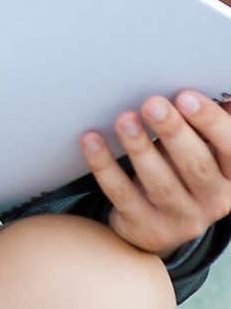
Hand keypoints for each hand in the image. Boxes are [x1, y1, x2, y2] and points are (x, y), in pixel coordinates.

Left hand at [79, 91, 230, 257]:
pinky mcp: (146, 228)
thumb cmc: (181, 169)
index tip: (185, 96)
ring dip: (140, 148)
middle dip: (173, 132)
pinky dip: (105, 166)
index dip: (210, 121)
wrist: (158, 223)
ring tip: (124, 120)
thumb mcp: (202, 149)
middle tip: (152, 104)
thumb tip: (204, 80)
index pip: (230, 148)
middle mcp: (213, 202)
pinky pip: (122, 194)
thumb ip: (204, 124)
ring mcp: (180, 220)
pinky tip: (92, 140)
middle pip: (196, 166)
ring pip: (160, 183)